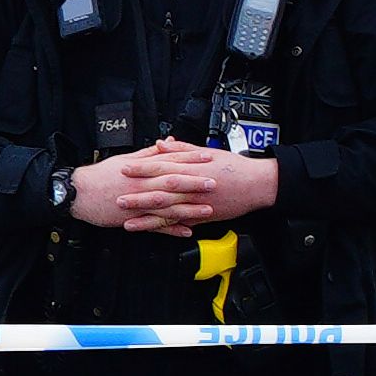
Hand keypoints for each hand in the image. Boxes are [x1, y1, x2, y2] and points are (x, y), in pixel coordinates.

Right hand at [70, 148, 202, 234]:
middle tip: (214, 182)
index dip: (190, 158)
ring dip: (188, 208)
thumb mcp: (124, 160)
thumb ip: (147, 153)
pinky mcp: (132, 218)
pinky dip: (171, 228)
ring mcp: (138, 203)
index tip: (207, 157)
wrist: (76, 193)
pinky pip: (155, 225)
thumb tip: (166, 143)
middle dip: (195, 182)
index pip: (169, 161)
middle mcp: (141, 185)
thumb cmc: (99, 176)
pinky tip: (185, 231)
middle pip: (172, 182)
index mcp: (140, 169)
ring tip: (207, 210)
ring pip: (167, 205)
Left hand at [114, 138, 280, 230]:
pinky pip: (181, 223)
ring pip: (168, 211)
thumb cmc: (234, 167)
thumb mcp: (208, 152)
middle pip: (160, 191)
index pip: (162, 166)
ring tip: (127, 222)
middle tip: (117, 199)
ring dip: (146, 217)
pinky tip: (152, 231)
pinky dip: (166, 228)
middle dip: (138, 196)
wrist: (258, 184)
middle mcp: (192, 186)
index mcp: (192, 168)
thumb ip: (182, 149)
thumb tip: (160, 144)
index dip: (142, 168)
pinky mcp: (203, 216)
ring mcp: (197, 204)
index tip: (124, 168)